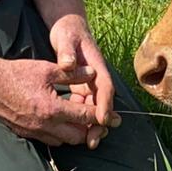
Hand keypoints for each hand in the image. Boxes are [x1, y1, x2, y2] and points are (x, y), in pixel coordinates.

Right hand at [0, 56, 98, 146]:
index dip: (102, 117)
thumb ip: (72, 74)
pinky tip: (63, 124)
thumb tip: (93, 74)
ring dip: (76, 134)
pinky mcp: (26, 133)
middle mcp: (45, 125)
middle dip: (91, 130)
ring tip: (84, 123)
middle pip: (77, 137)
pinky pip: (50, 141)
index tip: (115, 118)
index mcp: (52, 109)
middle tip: (100, 122)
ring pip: (64, 142)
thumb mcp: (47, 69)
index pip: (84, 117)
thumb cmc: (17, 74)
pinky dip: (61, 135)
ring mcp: (34, 132)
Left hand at [48, 14, 120, 148]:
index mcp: (97, 65)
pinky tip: (75, 130)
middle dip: (100, 122)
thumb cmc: (69, 32)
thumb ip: (67, 51)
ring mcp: (89, 83)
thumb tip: (68, 65)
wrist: (69, 28)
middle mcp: (96, 77)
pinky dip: (81, 118)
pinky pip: (84, 106)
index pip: (105, 87)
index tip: (102, 120)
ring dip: (91, 125)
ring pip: (94, 107)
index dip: (105, 104)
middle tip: (93, 140)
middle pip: (102, 102)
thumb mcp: (66, 38)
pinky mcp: (81, 87)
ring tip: (87, 142)